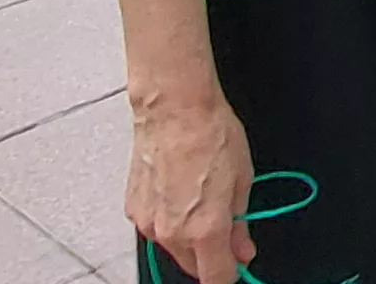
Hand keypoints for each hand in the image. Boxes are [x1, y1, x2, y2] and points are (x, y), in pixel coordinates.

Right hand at [127, 83, 254, 283]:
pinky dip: (170, 219)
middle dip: (212, 255)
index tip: (236, 266)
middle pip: (194, 266)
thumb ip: (240, 225)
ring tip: (201, 199)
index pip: (216, 278)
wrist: (174, 108)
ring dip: (189, 237)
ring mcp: (149, 222)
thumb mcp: (241, 181)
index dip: (230, 275)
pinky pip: (157, 227)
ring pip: (173, 247)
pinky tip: (180, 193)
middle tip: (226, 227)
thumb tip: (242, 249)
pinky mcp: (134, 209)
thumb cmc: (210, 134)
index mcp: (205, 230)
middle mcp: (172, 233)